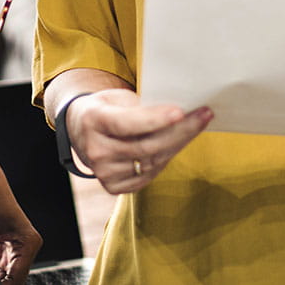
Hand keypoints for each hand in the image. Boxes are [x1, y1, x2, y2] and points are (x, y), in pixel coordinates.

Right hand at [66, 89, 212, 193]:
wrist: (80, 131)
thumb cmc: (106, 108)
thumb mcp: (116, 98)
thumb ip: (141, 106)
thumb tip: (179, 111)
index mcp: (93, 121)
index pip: (127, 123)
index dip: (155, 119)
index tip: (181, 111)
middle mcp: (95, 150)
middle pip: (146, 146)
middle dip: (180, 131)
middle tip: (203, 115)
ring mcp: (104, 172)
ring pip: (152, 161)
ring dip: (179, 144)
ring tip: (197, 125)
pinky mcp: (113, 186)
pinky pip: (149, 174)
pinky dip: (167, 158)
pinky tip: (179, 143)